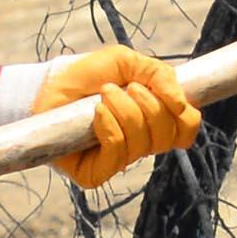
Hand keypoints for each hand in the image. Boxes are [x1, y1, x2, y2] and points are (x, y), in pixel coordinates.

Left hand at [37, 45, 201, 189]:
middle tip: (124, 88)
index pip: (186, 131)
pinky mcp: (96, 174)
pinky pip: (118, 151)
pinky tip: (96, 113)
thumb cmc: (88, 76)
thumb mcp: (128, 63)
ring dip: (124, 110)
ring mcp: (118, 161)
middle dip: (147, 104)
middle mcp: (140, 145)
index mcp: (154, 122)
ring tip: (104, 95)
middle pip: (167, 135)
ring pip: (142, 142)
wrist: (50, 85)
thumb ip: (160, 75)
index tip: (164, 94)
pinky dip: (110, 126)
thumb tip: (181, 104)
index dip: (183, 115)